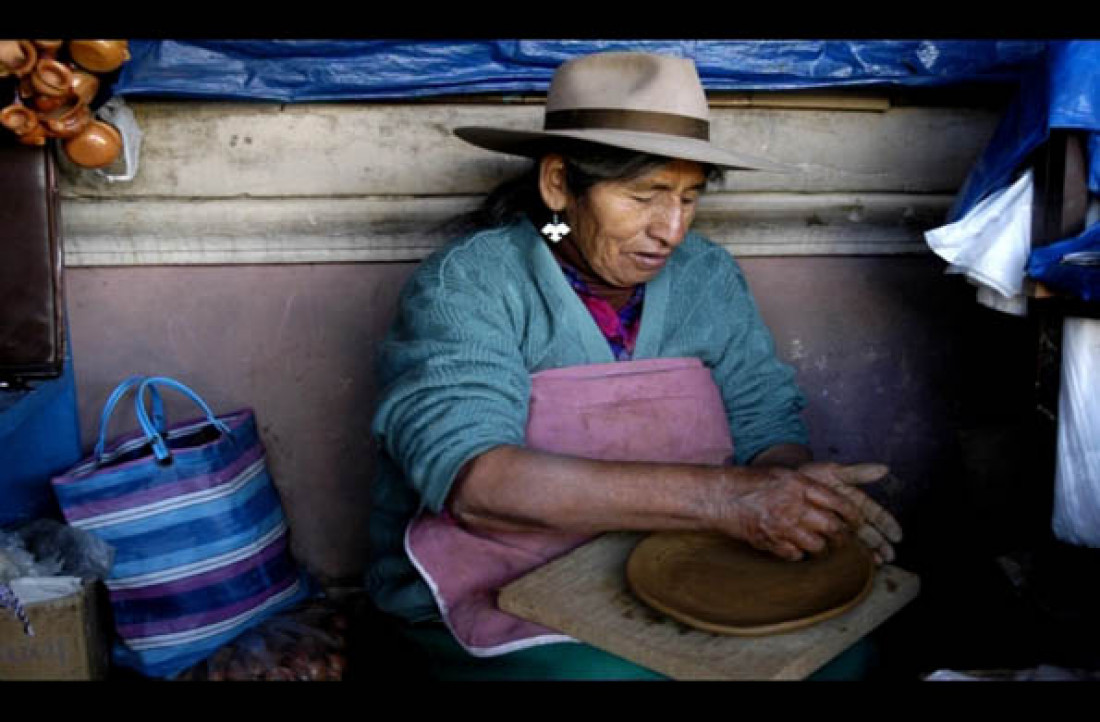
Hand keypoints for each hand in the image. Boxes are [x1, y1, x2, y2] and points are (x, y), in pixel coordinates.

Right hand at [721, 465, 865, 561]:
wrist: (721, 496)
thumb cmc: (751, 482)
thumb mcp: (782, 474)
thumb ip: (808, 485)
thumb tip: (832, 499)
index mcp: (800, 485)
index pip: (838, 502)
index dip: (852, 515)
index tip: (857, 521)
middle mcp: (794, 506)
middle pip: (833, 527)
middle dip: (843, 536)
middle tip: (844, 538)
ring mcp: (783, 526)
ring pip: (818, 546)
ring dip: (822, 548)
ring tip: (821, 545)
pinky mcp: (772, 542)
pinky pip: (797, 555)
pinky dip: (800, 554)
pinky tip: (797, 548)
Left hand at [796, 462, 902, 564]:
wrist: (785, 483)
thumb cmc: (812, 475)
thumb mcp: (834, 471)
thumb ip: (858, 472)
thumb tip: (884, 468)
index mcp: (855, 501)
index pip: (877, 515)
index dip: (888, 525)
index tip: (897, 536)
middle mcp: (849, 515)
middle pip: (870, 532)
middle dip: (881, 544)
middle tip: (889, 557)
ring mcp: (836, 525)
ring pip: (856, 541)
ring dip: (868, 552)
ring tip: (877, 563)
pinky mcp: (821, 534)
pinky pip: (835, 545)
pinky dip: (844, 555)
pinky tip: (849, 564)